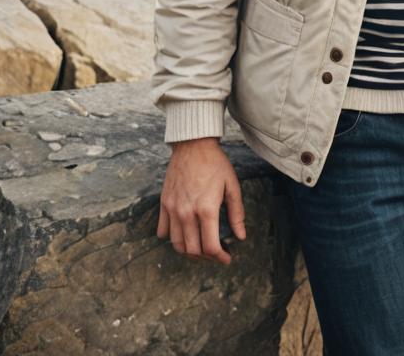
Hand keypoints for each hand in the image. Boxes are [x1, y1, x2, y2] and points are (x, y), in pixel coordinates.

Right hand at [157, 137, 246, 264]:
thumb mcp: (232, 185)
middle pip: (193, 250)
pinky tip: (183, 235)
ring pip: (177, 244)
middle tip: (216, 254)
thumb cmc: (215, 163)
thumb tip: (240, 236)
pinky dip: (172, 238)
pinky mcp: (164, 203)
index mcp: (206, 209)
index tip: (227, 258)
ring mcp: (173, 209)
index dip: (220, 257)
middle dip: (206, 258)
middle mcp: (187, 213)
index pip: (210, 246)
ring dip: (189, 251)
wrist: (193, 145)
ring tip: (201, 248)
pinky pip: (163, 231)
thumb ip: (236, 213)